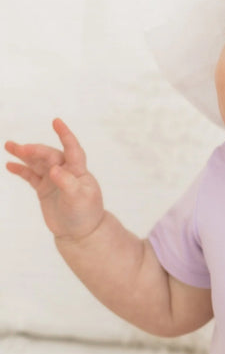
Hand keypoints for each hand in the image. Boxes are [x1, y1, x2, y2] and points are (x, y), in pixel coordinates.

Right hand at [5, 118, 104, 240]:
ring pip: (38, 162)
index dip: (65, 135)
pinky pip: (31, 176)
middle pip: (49, 155)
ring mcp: (54, 179)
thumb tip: (54, 169)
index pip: (72, 149)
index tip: (56, 121)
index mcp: (78, 171)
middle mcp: (66, 171)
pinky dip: (21, 170)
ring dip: (25, 154)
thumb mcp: (78, 199)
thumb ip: (67, 183)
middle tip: (20, 148)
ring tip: (9, 146)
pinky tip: (10, 165)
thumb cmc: (85, 214)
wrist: (80, 232)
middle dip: (36, 150)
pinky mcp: (44, 189)